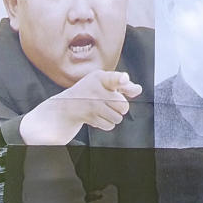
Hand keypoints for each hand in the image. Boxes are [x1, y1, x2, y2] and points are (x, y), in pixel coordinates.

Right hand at [18, 69, 142, 144]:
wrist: (64, 107)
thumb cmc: (89, 93)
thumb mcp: (103, 84)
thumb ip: (122, 85)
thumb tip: (138, 89)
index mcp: (99, 77)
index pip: (114, 78)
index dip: (120, 79)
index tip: (124, 78)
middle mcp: (95, 89)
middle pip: (123, 105)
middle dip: (119, 108)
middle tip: (108, 103)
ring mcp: (91, 104)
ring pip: (118, 117)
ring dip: (112, 117)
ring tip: (100, 110)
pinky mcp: (89, 117)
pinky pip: (109, 125)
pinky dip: (105, 124)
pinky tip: (96, 117)